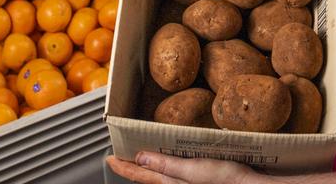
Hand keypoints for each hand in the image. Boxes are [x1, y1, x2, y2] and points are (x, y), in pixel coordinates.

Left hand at [106, 152, 269, 183]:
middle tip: (123, 155)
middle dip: (134, 167)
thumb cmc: (226, 180)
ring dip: (150, 167)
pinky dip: (167, 166)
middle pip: (148, 178)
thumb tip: (139, 158)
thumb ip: (165, 166)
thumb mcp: (193, 170)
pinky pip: (175, 174)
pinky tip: (173, 158)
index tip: (109, 158)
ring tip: (142, 154)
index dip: (123, 167)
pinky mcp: (199, 180)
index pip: (139, 176)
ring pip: (161, 177)